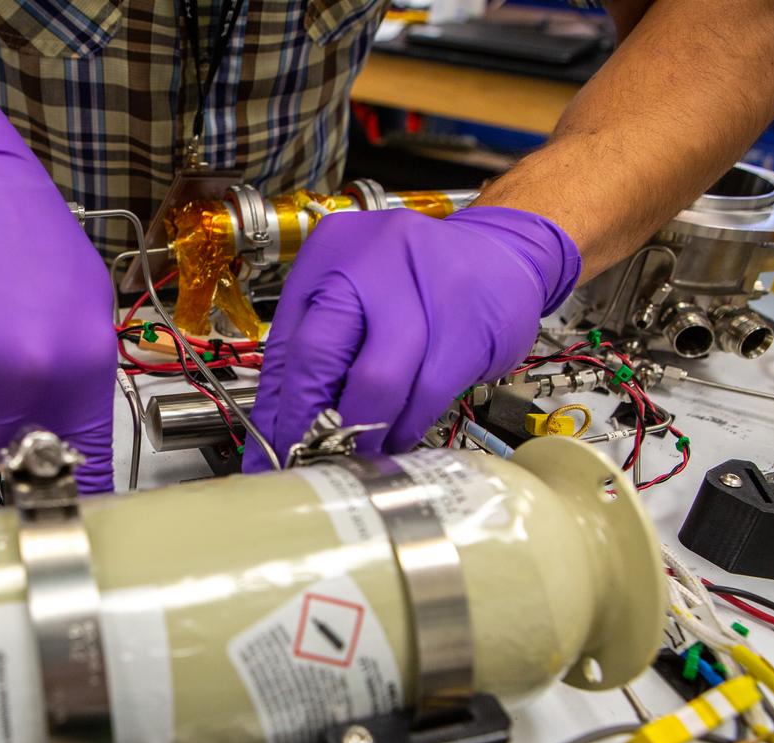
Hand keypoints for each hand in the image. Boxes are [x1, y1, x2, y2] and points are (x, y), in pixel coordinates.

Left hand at [244, 206, 580, 470]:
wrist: (503, 253)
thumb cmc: (416, 281)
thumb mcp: (354, 295)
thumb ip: (317, 353)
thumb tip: (280, 429)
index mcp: (328, 256)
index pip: (288, 344)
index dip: (277, 411)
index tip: (270, 453)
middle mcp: (370, 264)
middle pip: (320, 356)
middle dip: (310, 423)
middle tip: (308, 459)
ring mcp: (422, 291)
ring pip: (376, 383)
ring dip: (362, 434)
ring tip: (355, 456)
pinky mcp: (467, 327)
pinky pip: (425, 395)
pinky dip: (405, 427)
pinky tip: (397, 436)